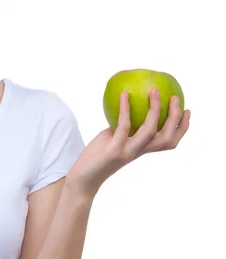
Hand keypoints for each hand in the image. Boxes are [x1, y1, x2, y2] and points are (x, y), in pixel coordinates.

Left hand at [65, 88, 190, 198]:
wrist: (83, 179)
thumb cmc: (96, 156)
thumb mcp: (111, 138)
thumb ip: (121, 126)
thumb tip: (126, 103)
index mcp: (141, 150)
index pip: (169, 141)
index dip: (182, 127)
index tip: (187, 110)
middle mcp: (139, 152)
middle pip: (167, 137)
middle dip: (175, 117)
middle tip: (175, 97)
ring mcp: (128, 152)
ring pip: (150, 131)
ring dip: (155, 109)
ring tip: (154, 91)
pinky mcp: (114, 150)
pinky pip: (123, 125)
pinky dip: (125, 108)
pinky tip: (124, 94)